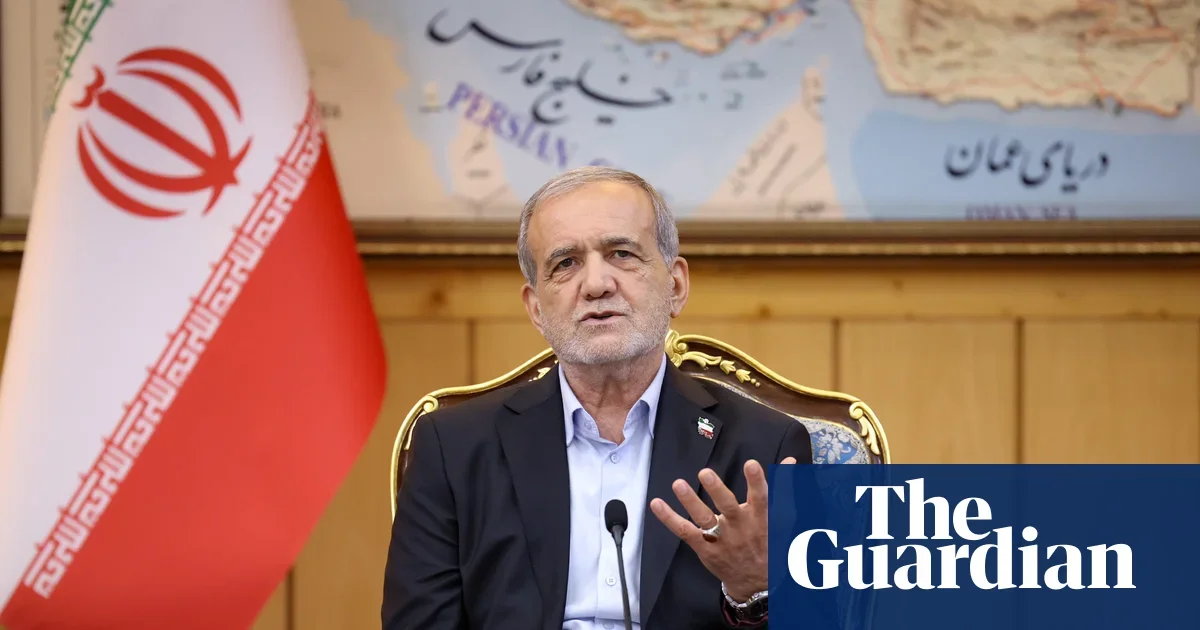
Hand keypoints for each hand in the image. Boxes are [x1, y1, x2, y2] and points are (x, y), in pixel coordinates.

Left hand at [649, 456, 797, 601]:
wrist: (758, 583)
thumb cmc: (769, 543)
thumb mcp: (783, 518)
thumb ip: (784, 487)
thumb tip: (790, 461)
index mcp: (761, 519)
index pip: (761, 498)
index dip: (757, 482)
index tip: (751, 465)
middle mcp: (740, 528)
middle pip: (728, 507)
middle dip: (717, 490)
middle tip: (705, 473)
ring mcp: (721, 539)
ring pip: (705, 519)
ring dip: (690, 501)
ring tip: (678, 484)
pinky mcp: (705, 548)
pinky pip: (685, 531)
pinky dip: (669, 518)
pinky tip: (656, 504)